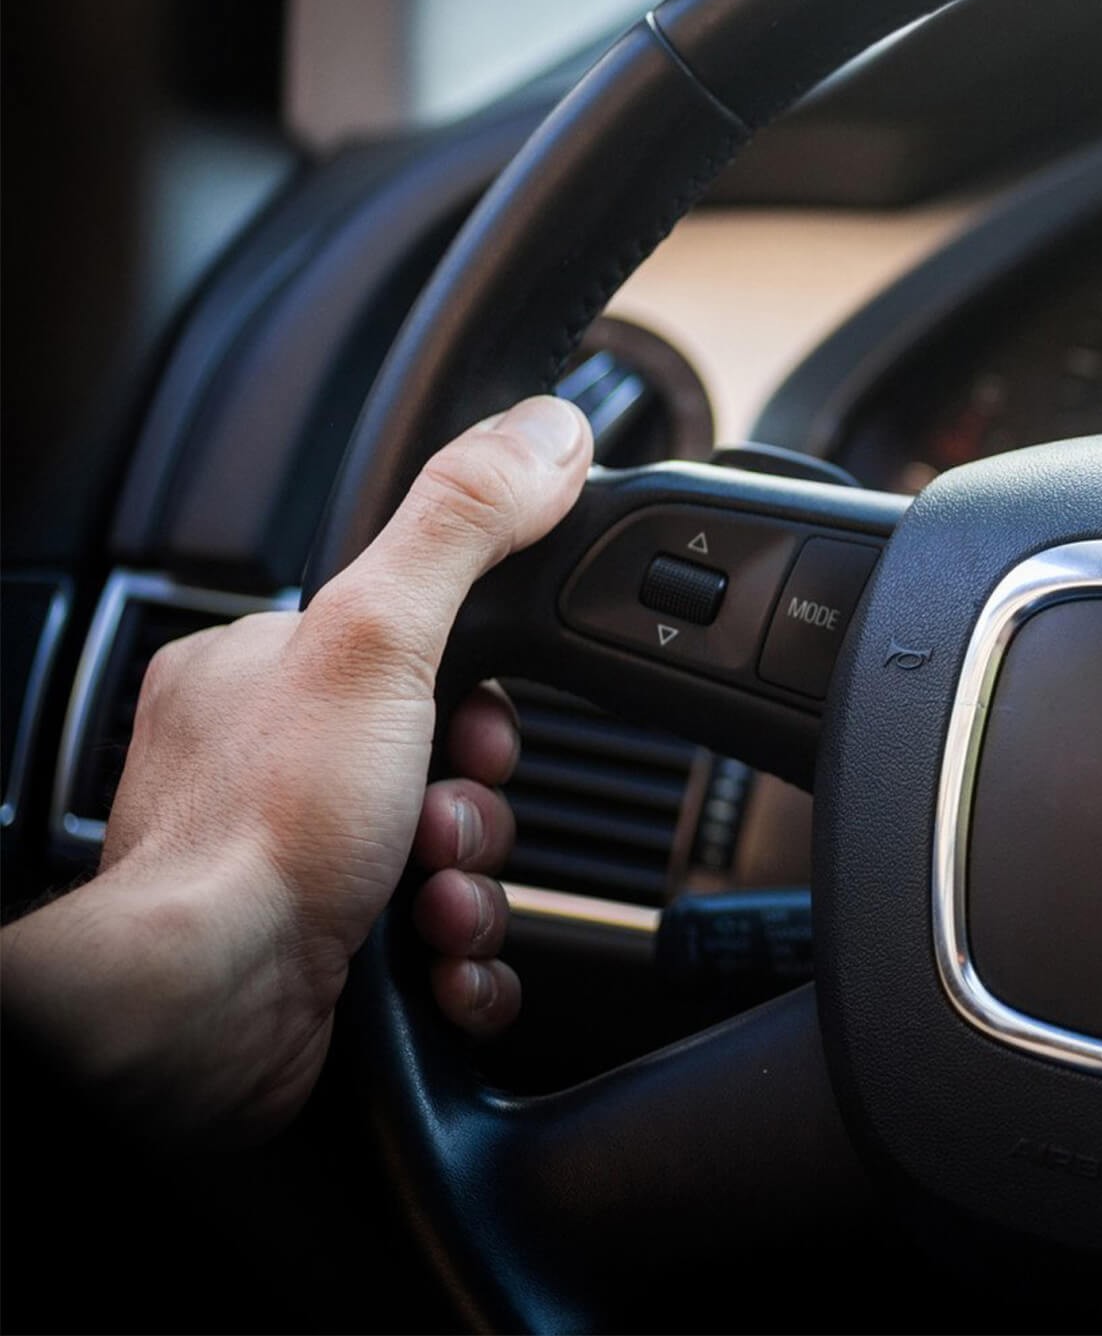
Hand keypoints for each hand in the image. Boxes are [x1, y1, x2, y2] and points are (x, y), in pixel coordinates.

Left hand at [0, 396, 589, 1141]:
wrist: (211, 1014)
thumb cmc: (257, 837)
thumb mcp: (379, 634)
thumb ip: (464, 524)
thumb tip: (546, 430)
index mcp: (260, 673)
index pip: (419, 644)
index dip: (480, 691)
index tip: (478, 724)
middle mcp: (268, 766)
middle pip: (451, 761)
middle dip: (478, 806)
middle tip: (442, 822)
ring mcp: (295, 866)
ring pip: (455, 859)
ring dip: (475, 888)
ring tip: (431, 903)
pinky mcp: (329, 957)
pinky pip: (444, 948)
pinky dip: (464, 961)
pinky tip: (437, 963)